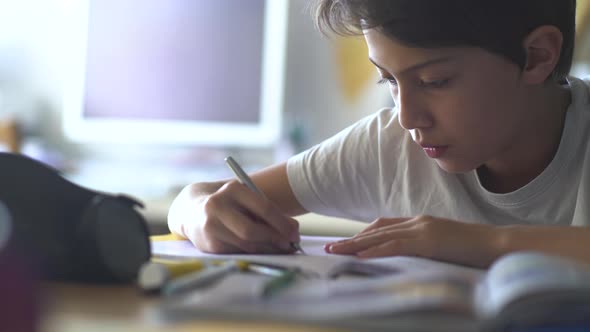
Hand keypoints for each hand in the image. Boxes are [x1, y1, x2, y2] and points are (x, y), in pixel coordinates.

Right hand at [168, 180, 299, 253]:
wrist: (193, 210)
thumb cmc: (231, 205)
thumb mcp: (247, 200)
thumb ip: (269, 212)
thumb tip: (293, 231)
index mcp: (233, 189)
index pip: (263, 207)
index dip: (282, 223)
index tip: (295, 232)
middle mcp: (218, 206)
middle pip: (252, 230)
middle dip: (275, 240)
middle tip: (291, 245)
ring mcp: (210, 226)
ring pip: (246, 244)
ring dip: (268, 249)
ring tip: (281, 248)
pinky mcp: (208, 244)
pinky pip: (238, 252)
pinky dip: (255, 254)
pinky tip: (264, 251)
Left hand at [325, 215, 501, 267]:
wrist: (498, 245)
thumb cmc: (475, 249)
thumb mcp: (445, 245)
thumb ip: (426, 246)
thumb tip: (411, 257)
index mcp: (421, 222)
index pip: (385, 225)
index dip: (364, 233)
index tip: (349, 242)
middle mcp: (418, 221)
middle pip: (377, 229)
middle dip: (352, 238)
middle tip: (330, 246)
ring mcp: (422, 229)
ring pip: (380, 236)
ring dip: (354, 244)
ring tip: (334, 251)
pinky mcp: (427, 241)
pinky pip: (394, 246)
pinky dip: (374, 250)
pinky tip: (360, 256)